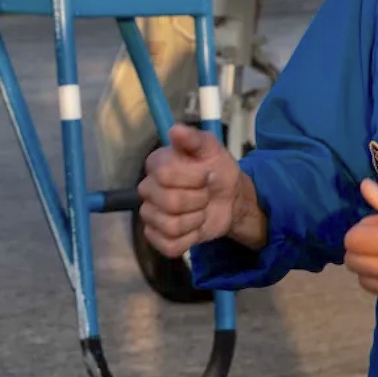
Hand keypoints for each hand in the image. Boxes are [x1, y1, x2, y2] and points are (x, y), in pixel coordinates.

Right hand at [136, 124, 263, 257]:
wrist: (230, 197)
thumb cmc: (217, 170)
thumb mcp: (212, 149)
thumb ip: (194, 138)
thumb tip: (175, 130)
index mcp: (156, 164)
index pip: (165, 175)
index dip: (193, 178)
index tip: (207, 175)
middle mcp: (148, 190)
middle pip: (169, 202)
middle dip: (198, 200)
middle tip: (206, 194)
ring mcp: (150, 215)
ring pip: (171, 226)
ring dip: (196, 220)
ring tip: (201, 211)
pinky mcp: (158, 238)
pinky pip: (169, 246)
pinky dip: (189, 239)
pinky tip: (195, 228)